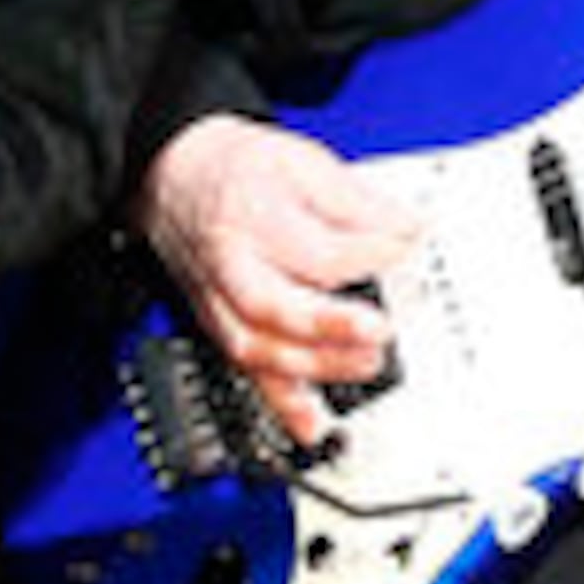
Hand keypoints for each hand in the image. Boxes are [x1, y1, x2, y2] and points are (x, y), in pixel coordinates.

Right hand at [139, 114, 424, 446]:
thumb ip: (353, 199)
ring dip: (314, 365)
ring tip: (366, 364)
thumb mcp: (300, 160)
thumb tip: (407, 228)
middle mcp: (232, 262)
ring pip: (257, 346)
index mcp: (254, 214)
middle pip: (275, 305)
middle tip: (380, 328)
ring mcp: (219, 299)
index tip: (409, 251)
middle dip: (331, 324)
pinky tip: (311, 423)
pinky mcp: (219, 325)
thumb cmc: (239, 170)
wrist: (174, 175)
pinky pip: (244, 371)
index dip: (371, 255)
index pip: (318, 249)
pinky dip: (280, 401)